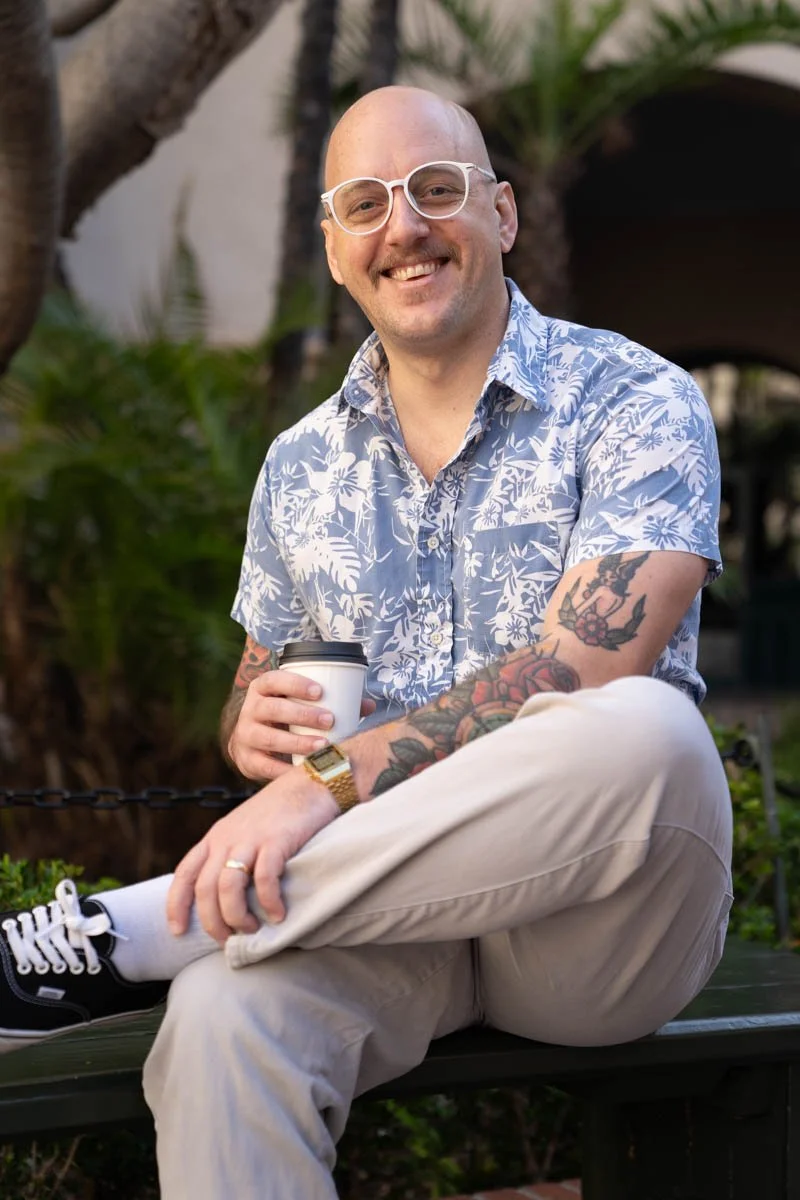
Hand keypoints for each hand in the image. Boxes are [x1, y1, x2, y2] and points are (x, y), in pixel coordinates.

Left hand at [167, 767, 338, 940]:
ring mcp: (250, 838)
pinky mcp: (276, 840)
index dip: (177, 904)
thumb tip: (226, 896)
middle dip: (212, 922)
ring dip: (237, 916)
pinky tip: (278, 915)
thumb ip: (232, 855)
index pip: (185, 873)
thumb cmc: (281, 812)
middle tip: (227, 941)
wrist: (311, 783)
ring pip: (228, 887)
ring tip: (252, 930)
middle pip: (206, 888)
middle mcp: (227, 838)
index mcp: (216, 837)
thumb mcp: (244, 829)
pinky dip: (268, 902)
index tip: (178, 930)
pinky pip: (264, 878)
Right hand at [228, 668, 374, 780]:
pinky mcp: (246, 759)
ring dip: (297, 742)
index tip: (320, 691)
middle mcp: (250, 710)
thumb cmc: (284, 716)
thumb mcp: (299, 703)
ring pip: (268, 737)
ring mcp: (245, 735)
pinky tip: (303, 770)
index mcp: (263, 689)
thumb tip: (368, 705)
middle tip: (329, 720)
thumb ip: (332, 702)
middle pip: (272, 709)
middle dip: (302, 714)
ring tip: (323, 745)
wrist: (251, 742)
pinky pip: (265, 766)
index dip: (294, 684)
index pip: (273, 680)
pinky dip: (284, 769)